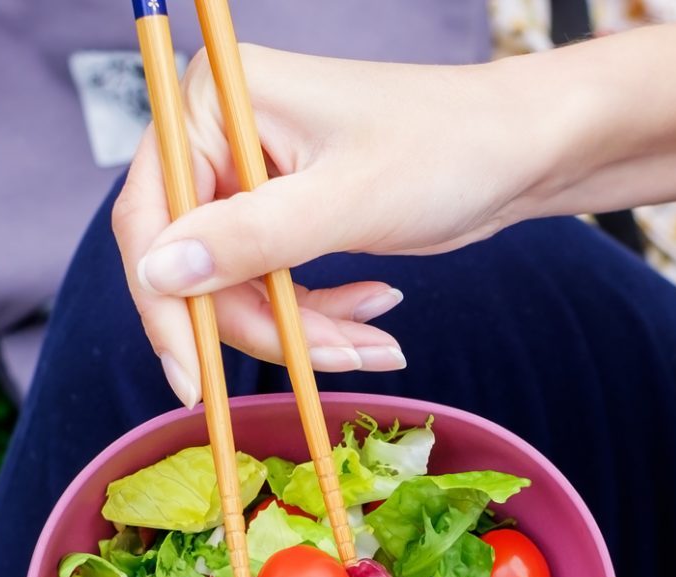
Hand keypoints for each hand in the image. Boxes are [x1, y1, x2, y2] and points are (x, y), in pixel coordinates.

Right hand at [113, 48, 555, 399]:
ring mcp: (253, 171)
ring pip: (239, 284)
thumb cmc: (447, 149)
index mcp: (215, 99)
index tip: (193, 377)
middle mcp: (221, 128)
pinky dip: (320, 314)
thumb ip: (250, 239)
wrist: (522, 149)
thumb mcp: (347, 202)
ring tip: (370, 344)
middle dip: (259, 323)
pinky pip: (276, 282)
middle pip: (194, 259)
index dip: (168, 303)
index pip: (153, 215)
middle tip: (325, 361)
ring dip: (300, 328)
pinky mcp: (288, 209)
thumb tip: (159, 273)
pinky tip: (376, 313)